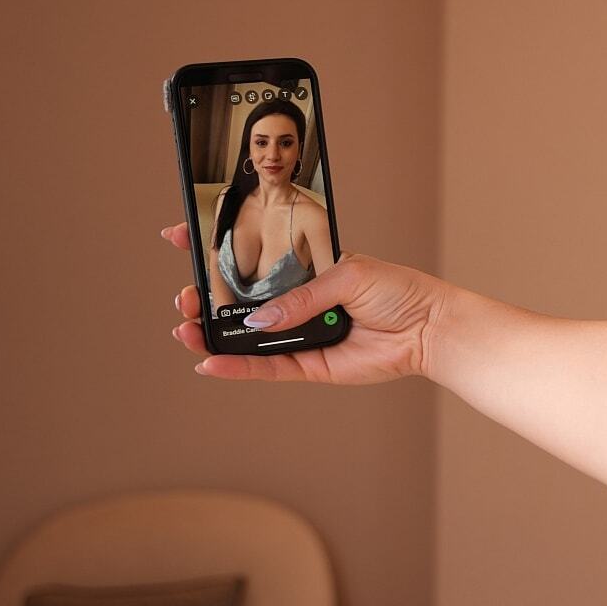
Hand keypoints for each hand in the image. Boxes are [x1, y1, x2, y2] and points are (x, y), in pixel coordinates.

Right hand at [161, 222, 452, 383]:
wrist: (429, 327)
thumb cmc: (399, 291)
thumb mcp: (348, 275)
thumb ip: (301, 296)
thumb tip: (258, 319)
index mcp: (305, 270)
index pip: (253, 255)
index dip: (213, 248)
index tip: (177, 237)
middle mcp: (298, 303)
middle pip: (240, 303)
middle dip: (205, 299)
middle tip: (184, 297)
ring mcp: (301, 334)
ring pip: (246, 338)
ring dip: (212, 334)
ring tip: (185, 328)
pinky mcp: (309, 365)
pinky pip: (267, 368)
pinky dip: (238, 366)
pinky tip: (210, 362)